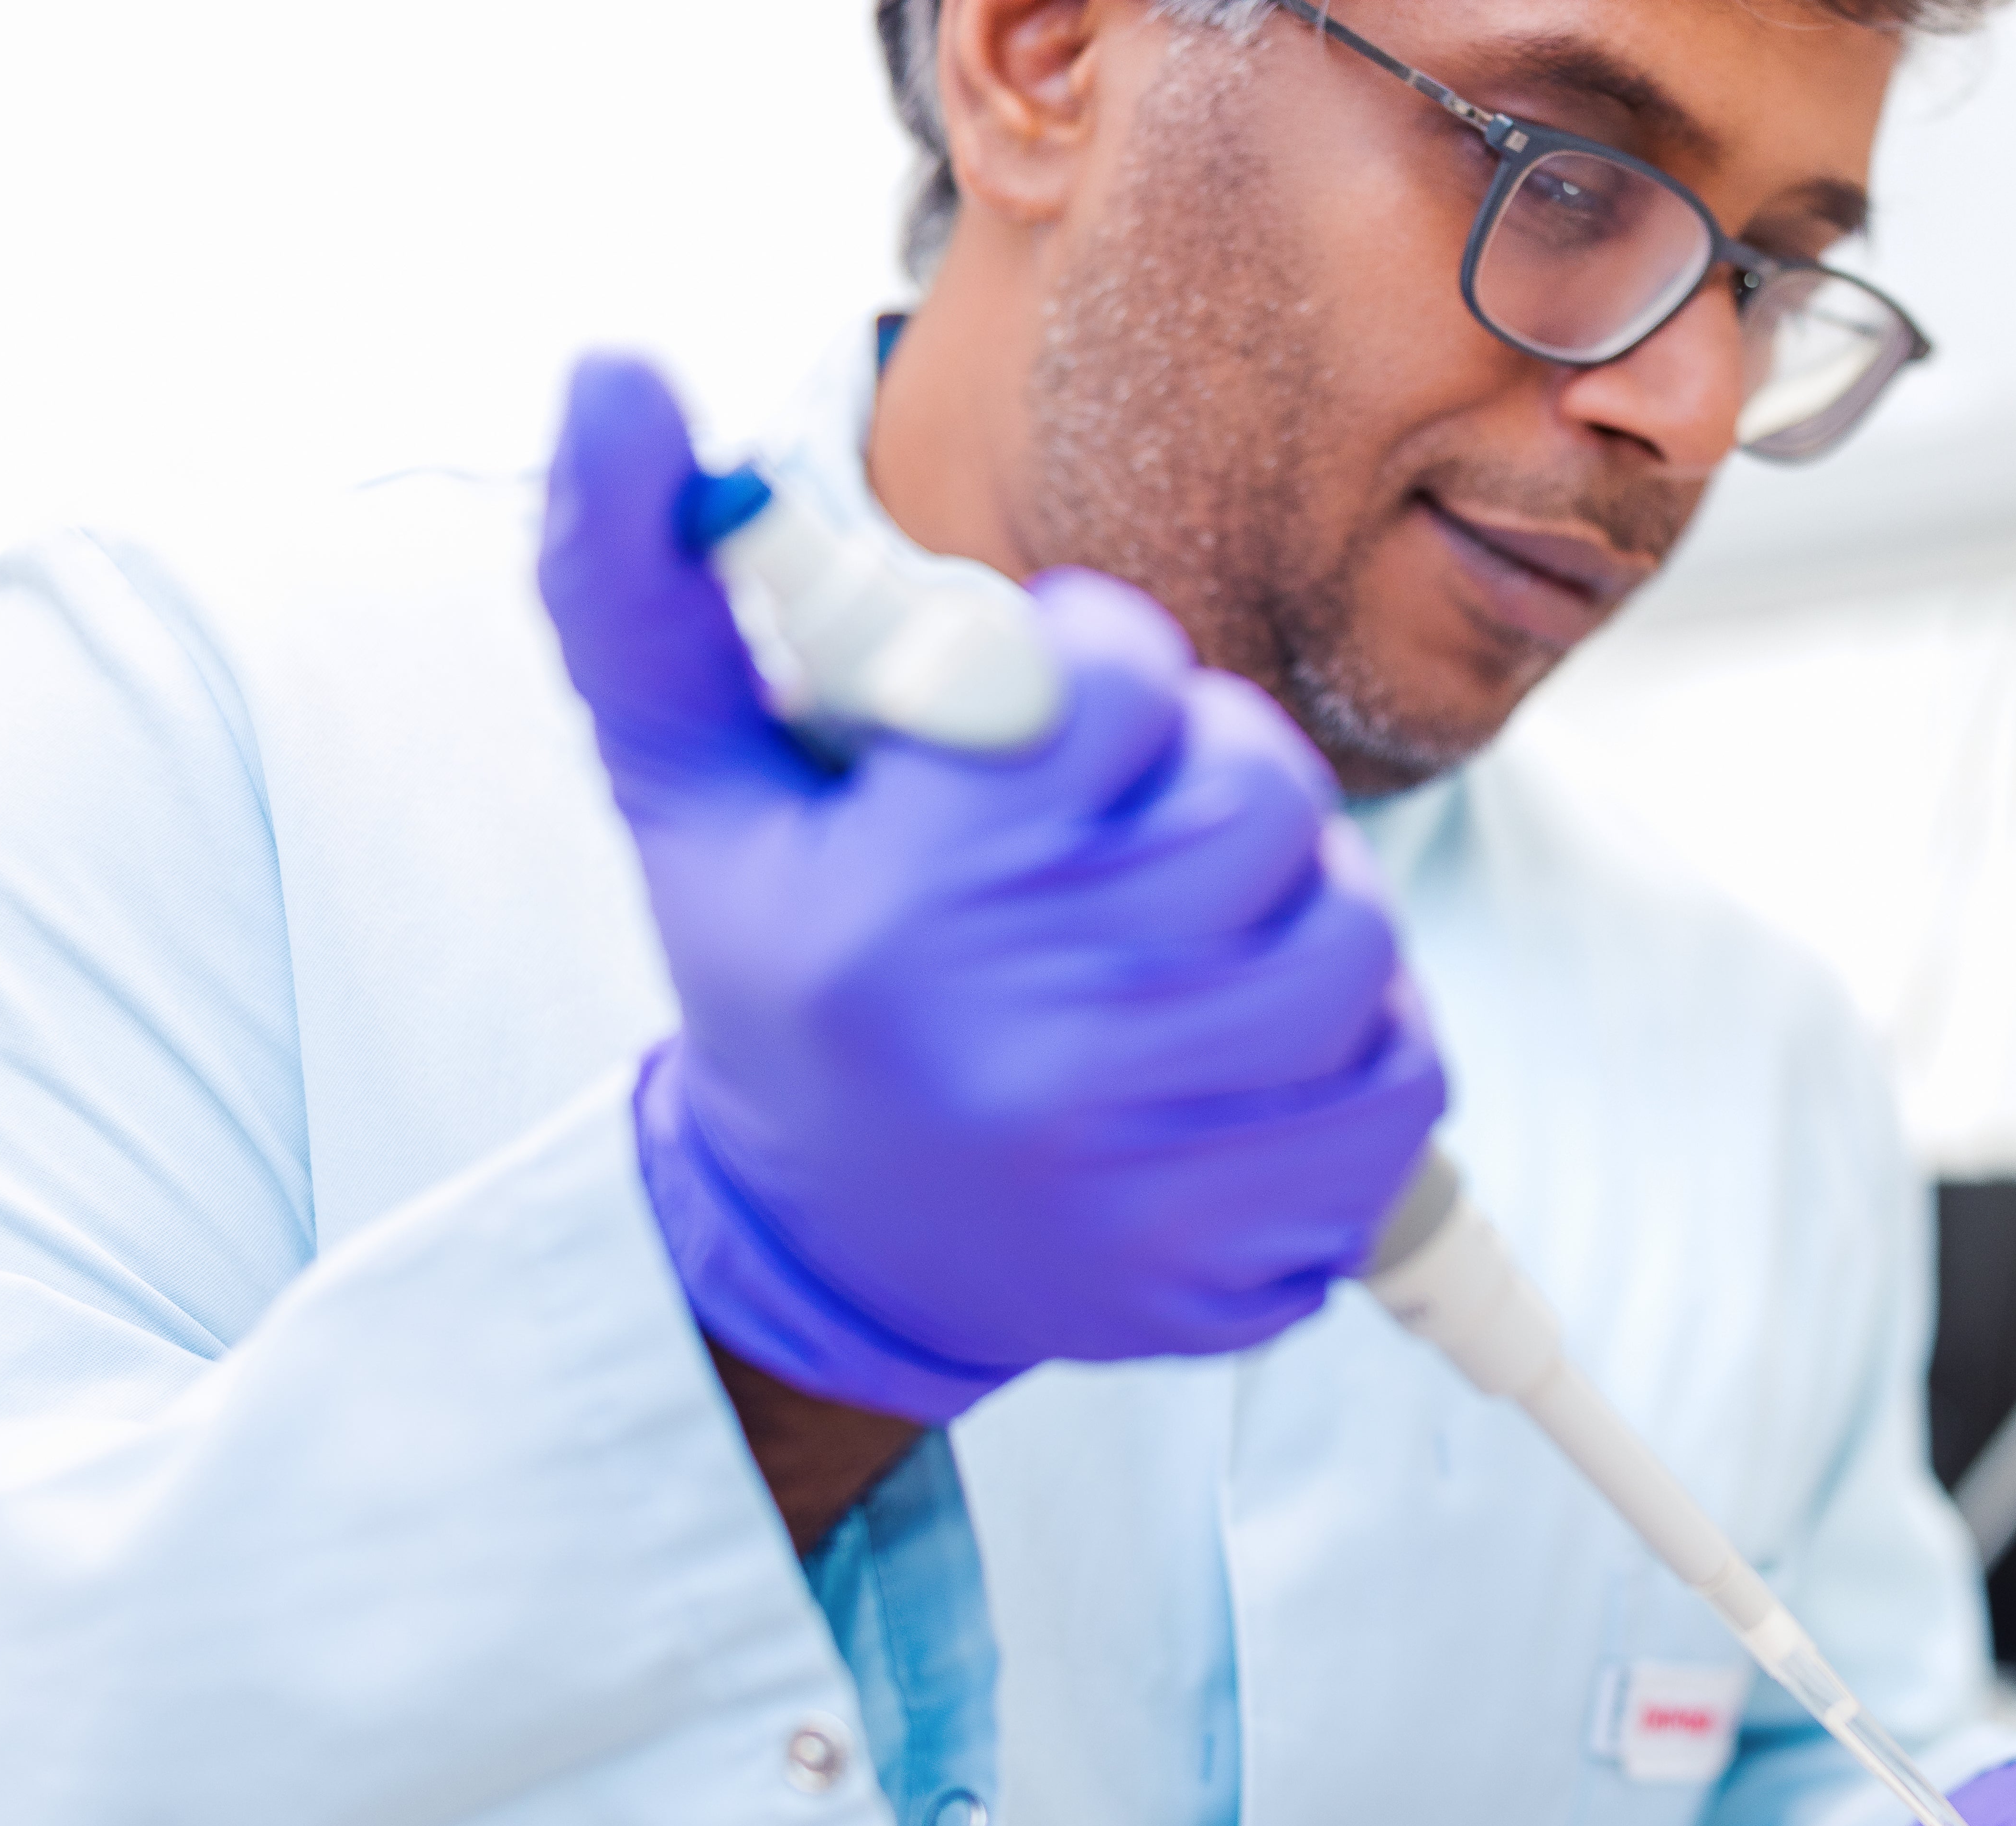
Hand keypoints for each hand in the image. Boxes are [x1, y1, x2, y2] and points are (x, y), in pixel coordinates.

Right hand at [536, 353, 1444, 1420]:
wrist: (825, 1256)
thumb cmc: (784, 984)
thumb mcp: (689, 791)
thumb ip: (636, 581)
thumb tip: (614, 377)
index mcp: (907, 904)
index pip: (1121, 681)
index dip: (1107, 672)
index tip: (1057, 726)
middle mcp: (1034, 1044)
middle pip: (1258, 797)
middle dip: (1216, 775)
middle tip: (1143, 818)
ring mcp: (1156, 1168)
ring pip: (1350, 936)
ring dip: (1298, 906)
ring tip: (1198, 925)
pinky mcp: (1254, 1258)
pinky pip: (1402, 1079)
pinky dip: (1355, 1043)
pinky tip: (1250, 1040)